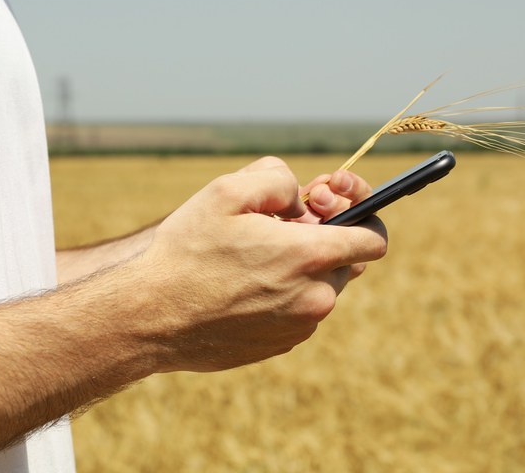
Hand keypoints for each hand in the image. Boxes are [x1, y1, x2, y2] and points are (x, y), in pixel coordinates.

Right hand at [135, 158, 386, 372]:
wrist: (150, 317)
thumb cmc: (186, 251)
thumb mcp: (227, 190)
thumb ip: (279, 179)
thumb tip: (300, 200)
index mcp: (310, 257)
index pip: (374, 239)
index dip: (361, 218)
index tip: (333, 211)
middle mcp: (314, 298)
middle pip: (344, 262)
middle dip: (320, 242)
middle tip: (275, 230)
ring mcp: (298, 327)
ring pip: (320, 288)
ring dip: (299, 270)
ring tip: (251, 259)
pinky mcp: (279, 345)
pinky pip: (298, 312)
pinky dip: (282, 295)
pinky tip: (240, 286)